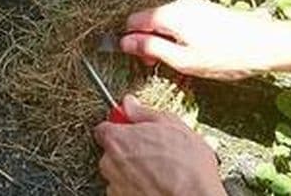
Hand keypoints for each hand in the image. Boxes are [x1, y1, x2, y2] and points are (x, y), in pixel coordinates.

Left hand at [94, 96, 224, 195]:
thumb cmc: (187, 167)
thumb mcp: (171, 125)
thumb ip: (143, 112)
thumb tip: (131, 104)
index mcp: (117, 140)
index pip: (104, 128)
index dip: (119, 127)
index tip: (131, 127)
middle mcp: (110, 164)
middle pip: (111, 151)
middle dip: (128, 149)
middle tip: (151, 150)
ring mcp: (115, 186)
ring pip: (119, 173)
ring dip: (133, 170)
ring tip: (158, 170)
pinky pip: (126, 190)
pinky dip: (137, 187)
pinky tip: (156, 183)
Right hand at [120, 0, 290, 79]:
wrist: (266, 44)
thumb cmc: (225, 56)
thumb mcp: (183, 60)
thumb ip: (151, 48)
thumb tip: (125, 42)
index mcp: (169, 14)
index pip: (133, 21)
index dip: (131, 41)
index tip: (142, 60)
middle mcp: (179, 4)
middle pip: (149, 19)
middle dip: (148, 41)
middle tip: (160, 64)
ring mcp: (193, 5)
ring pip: (165, 20)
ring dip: (164, 39)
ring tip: (180, 61)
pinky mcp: (205, 10)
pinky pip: (180, 20)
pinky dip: (177, 34)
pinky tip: (193, 51)